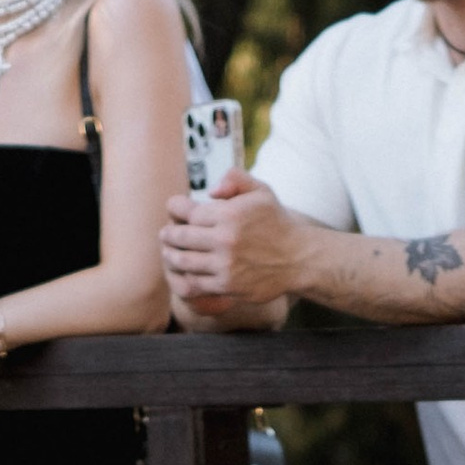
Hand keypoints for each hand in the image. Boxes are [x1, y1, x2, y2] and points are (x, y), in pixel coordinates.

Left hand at [159, 168, 301, 313]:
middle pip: (180, 237)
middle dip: (168, 235)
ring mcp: (225, 265)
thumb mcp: (261, 191)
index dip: (175, 208)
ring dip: (172, 257)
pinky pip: (195, 283)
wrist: (299, 259)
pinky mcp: (227, 286)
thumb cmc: (277, 223)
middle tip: (165, 235)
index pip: (187, 211)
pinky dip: (185, 277)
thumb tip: (210, 191)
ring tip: (169, 253)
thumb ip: (235, 179)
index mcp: (229, 214)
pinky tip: (184, 272)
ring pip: (183, 262)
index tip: (174, 209)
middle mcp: (224, 240)